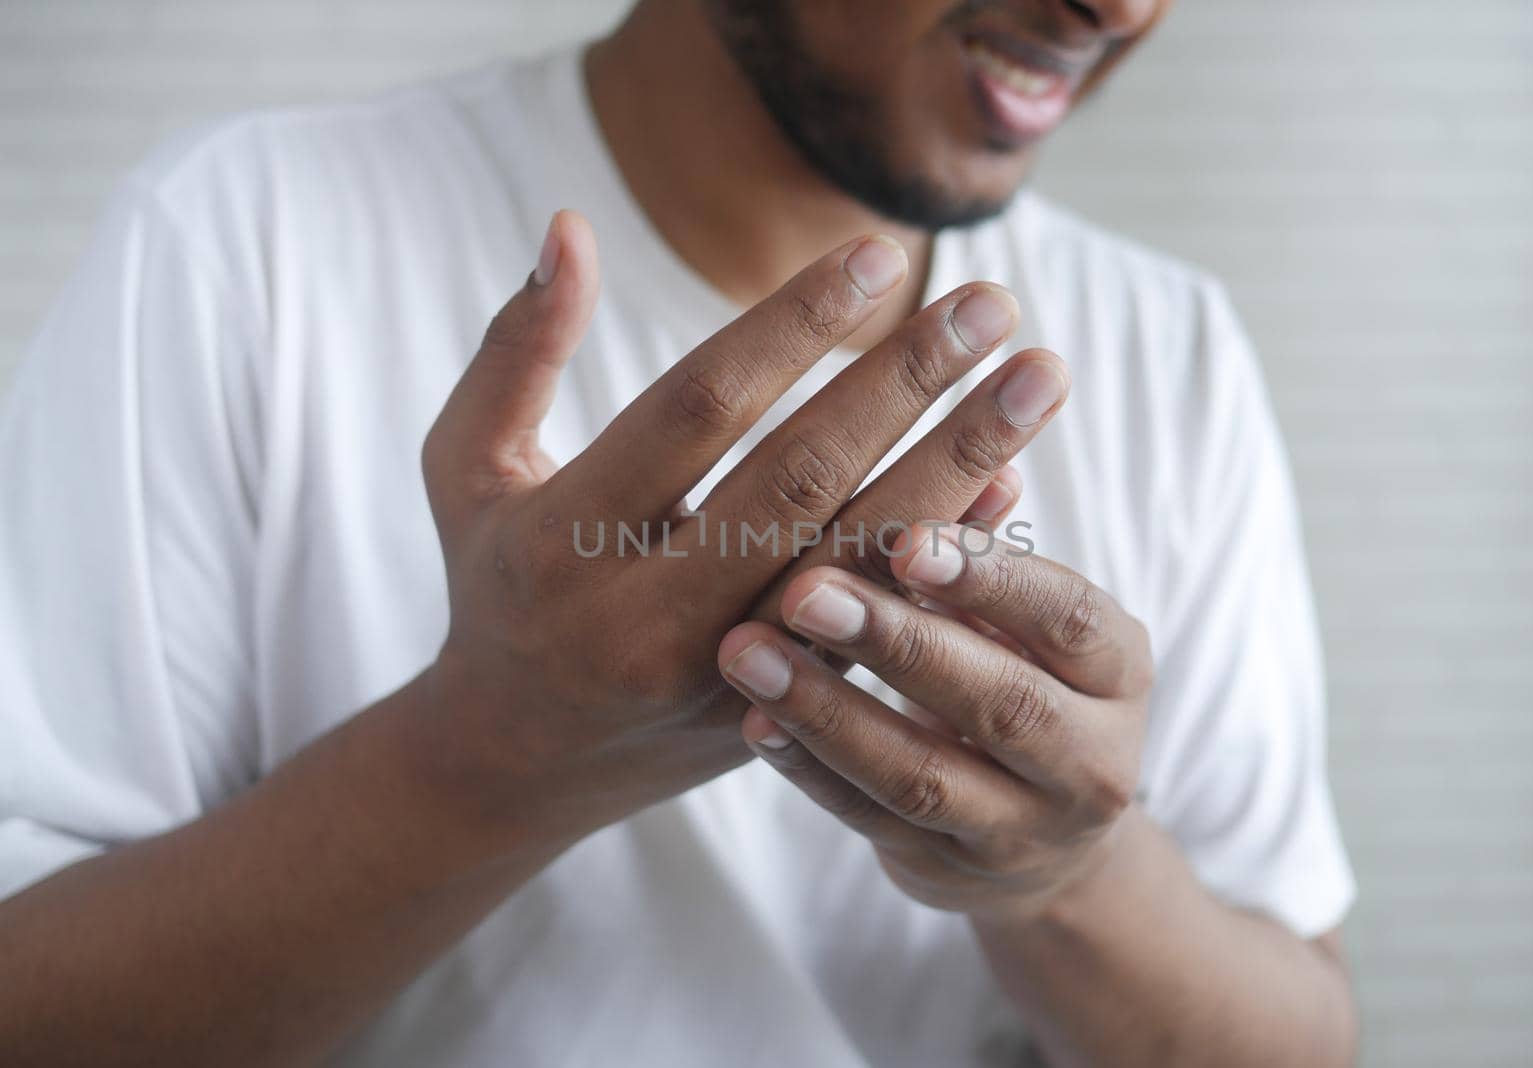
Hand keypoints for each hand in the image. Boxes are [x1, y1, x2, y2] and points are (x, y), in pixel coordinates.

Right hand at [416, 211, 1060, 837]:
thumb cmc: (495, 585)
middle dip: (908, 385)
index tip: (880, 255)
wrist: (515, 762)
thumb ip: (516, 352)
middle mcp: (651, 614)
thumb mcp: (465, 467)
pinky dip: (946, 557)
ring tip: (1038, 378)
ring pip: (860, 560)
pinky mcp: (782, 710)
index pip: (699, 410)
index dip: (791, 329)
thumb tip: (568, 227)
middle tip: (994, 302)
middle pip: (802, 480)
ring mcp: (726, 673)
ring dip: (961, 464)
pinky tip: (1012, 485)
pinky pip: (882, 627)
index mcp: (567, 536)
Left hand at [717, 523, 1154, 921]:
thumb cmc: (1026, 681)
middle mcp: (1091, 759)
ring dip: (828, 709)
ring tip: (746, 649)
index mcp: (1118, 670)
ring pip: (923, 775)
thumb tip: (982, 459)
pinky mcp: (949, 874)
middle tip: (806, 590)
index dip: (991, 579)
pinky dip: (808, 769)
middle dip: (896, 643)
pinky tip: (751, 718)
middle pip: (998, 702)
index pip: (1068, 618)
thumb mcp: (1029, 621)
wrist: (1045, 843)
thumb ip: (991, 551)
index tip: (908, 538)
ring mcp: (1022, 831)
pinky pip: (871, 821)